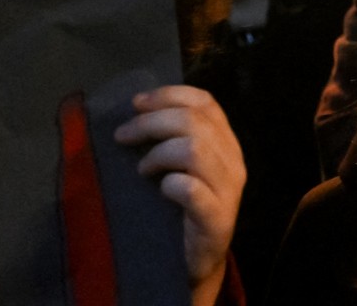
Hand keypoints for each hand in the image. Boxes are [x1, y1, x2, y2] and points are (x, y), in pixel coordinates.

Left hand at [114, 85, 244, 304]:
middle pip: (195, 122)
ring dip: (158, 154)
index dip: (170, 96)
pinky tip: (161, 189)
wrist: (199, 260)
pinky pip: (192, 190)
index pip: (206, 103)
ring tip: (142, 170)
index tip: (136, 103)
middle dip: (152, 122)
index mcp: (227, 143)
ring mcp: (228, 190)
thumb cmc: (184, 209)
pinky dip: (171, 184)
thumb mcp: (183, 166)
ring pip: (194, 150)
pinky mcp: (217, 219)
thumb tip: (137, 110)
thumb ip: (174, 138)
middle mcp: (234, 161)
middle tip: (122, 136)